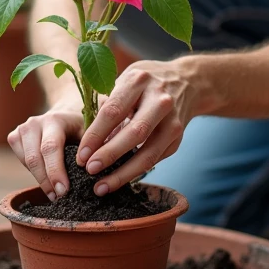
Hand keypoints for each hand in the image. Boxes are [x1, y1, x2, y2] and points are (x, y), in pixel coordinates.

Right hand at [7, 97, 84, 200]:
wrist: (65, 116)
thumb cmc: (81, 128)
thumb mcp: (90, 134)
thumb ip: (92, 148)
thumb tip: (93, 168)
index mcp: (55, 119)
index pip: (50, 147)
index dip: (55, 171)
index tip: (64, 191)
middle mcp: (35, 122)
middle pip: (34, 158)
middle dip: (46, 181)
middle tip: (59, 197)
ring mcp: (22, 129)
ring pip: (26, 161)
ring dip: (40, 180)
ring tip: (54, 193)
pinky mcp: (14, 137)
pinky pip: (21, 160)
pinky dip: (33, 173)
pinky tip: (46, 179)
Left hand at [75, 59, 196, 195]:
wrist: (187, 81)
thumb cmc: (144, 84)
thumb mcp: (125, 83)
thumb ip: (108, 107)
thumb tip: (89, 144)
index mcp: (140, 81)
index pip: (113, 111)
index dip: (95, 135)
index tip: (81, 155)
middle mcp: (160, 100)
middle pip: (134, 133)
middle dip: (109, 155)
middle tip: (89, 170)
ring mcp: (173, 120)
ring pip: (148, 154)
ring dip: (123, 174)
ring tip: (101, 187)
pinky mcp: (178, 137)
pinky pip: (154, 159)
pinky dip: (135, 171)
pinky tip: (119, 179)